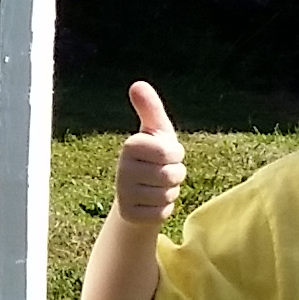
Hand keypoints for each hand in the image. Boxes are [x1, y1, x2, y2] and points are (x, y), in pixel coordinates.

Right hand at [115, 81, 185, 227]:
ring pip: (168, 195)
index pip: (172, 153)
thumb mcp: (155, 131)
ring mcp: (124, 194)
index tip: (165, 154)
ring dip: (170, 192)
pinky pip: (162, 213)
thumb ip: (150, 108)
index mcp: (131, 145)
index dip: (176, 155)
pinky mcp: (129, 215)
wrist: (136, 192)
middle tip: (162, 172)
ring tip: (156, 187)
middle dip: (175, 175)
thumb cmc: (153, 155)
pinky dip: (163, 209)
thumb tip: (137, 84)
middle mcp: (123, 169)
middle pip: (173, 175)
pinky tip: (151, 203)